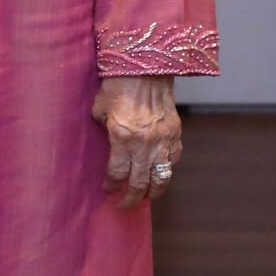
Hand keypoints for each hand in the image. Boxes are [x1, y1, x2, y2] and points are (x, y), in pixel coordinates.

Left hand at [93, 74, 182, 207]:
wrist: (146, 69)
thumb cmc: (117, 85)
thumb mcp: (100, 107)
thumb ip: (103, 128)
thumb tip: (106, 142)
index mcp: (122, 137)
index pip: (117, 173)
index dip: (111, 185)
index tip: (107, 189)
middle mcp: (144, 144)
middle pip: (140, 183)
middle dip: (131, 198)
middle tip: (124, 206)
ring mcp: (163, 141)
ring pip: (162, 178)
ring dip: (153, 192)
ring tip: (145, 198)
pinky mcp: (176, 135)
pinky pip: (173, 161)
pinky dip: (167, 171)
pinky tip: (159, 174)